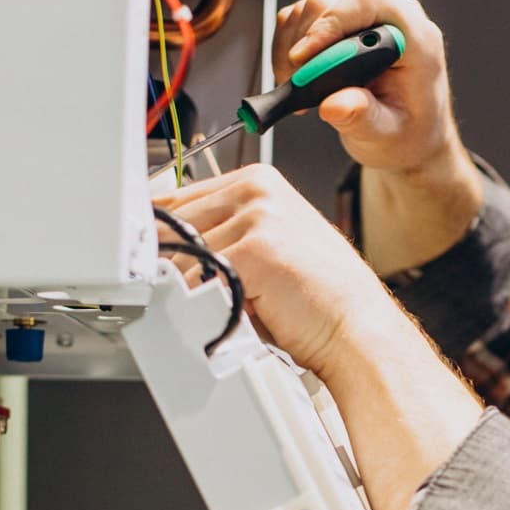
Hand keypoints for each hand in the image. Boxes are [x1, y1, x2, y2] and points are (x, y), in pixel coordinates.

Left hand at [152, 163, 397, 377]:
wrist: (355, 327)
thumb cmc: (318, 295)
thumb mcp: (268, 244)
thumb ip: (223, 232)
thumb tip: (163, 243)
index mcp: (260, 181)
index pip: (177, 198)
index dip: (162, 235)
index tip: (154, 259)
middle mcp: (257, 190)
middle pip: (173, 225)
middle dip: (174, 264)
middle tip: (196, 292)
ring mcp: (257, 216)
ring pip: (183, 256)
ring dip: (195, 288)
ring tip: (230, 302)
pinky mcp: (254, 250)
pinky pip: (197, 280)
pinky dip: (205, 303)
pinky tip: (234, 311)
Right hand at [273, 0, 483, 274]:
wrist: (413, 146)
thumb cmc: (408, 141)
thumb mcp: (386, 138)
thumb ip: (363, 119)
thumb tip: (339, 104)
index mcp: (414, 37)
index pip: (368, 2)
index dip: (332, 23)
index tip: (307, 58)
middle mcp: (393, 21)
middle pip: (335, 1)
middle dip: (307, 37)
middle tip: (296, 79)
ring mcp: (369, 24)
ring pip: (315, 9)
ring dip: (296, 45)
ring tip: (298, 87)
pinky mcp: (346, 32)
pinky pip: (307, 24)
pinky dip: (294, 49)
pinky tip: (298, 83)